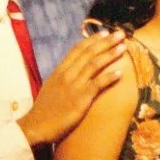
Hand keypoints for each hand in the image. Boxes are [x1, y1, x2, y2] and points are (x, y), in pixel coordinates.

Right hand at [19, 32, 125, 147]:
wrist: (36, 126)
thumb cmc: (43, 111)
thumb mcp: (50, 88)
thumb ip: (61, 78)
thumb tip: (70, 72)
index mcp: (59, 71)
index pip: (77, 50)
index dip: (92, 40)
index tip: (104, 33)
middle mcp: (67, 75)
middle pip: (88, 53)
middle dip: (106, 42)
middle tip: (120, 34)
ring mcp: (73, 86)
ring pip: (94, 64)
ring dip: (110, 54)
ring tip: (123, 47)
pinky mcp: (80, 99)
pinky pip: (97, 84)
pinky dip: (109, 77)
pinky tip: (120, 73)